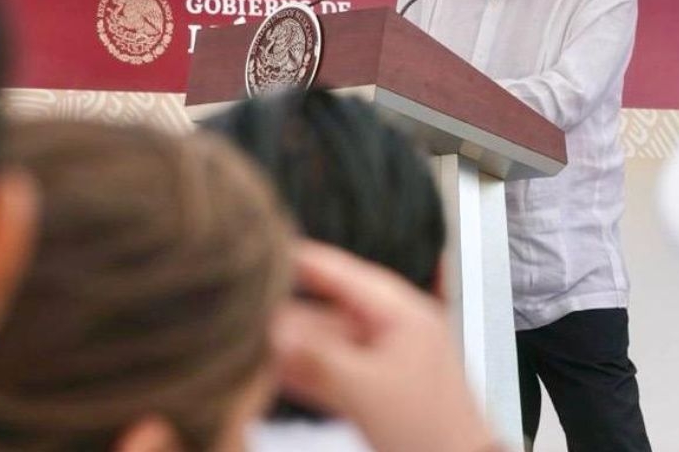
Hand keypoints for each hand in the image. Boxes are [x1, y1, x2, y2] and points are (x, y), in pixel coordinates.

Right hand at [271, 240, 498, 451]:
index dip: (303, 260)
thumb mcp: (368, 390)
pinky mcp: (376, 390)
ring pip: (327, 345)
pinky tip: (270, 373)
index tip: (265, 247)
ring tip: (249, 342)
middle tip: (244, 309)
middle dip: (287, 314)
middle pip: (330, 312)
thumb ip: (317, 360)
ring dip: (292, 347)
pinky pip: (333, 373)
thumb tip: (274, 336)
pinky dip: (305, 373)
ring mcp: (384, 361)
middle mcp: (393, 330)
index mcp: (403, 313)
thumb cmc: (434, 431)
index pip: (343, 273)